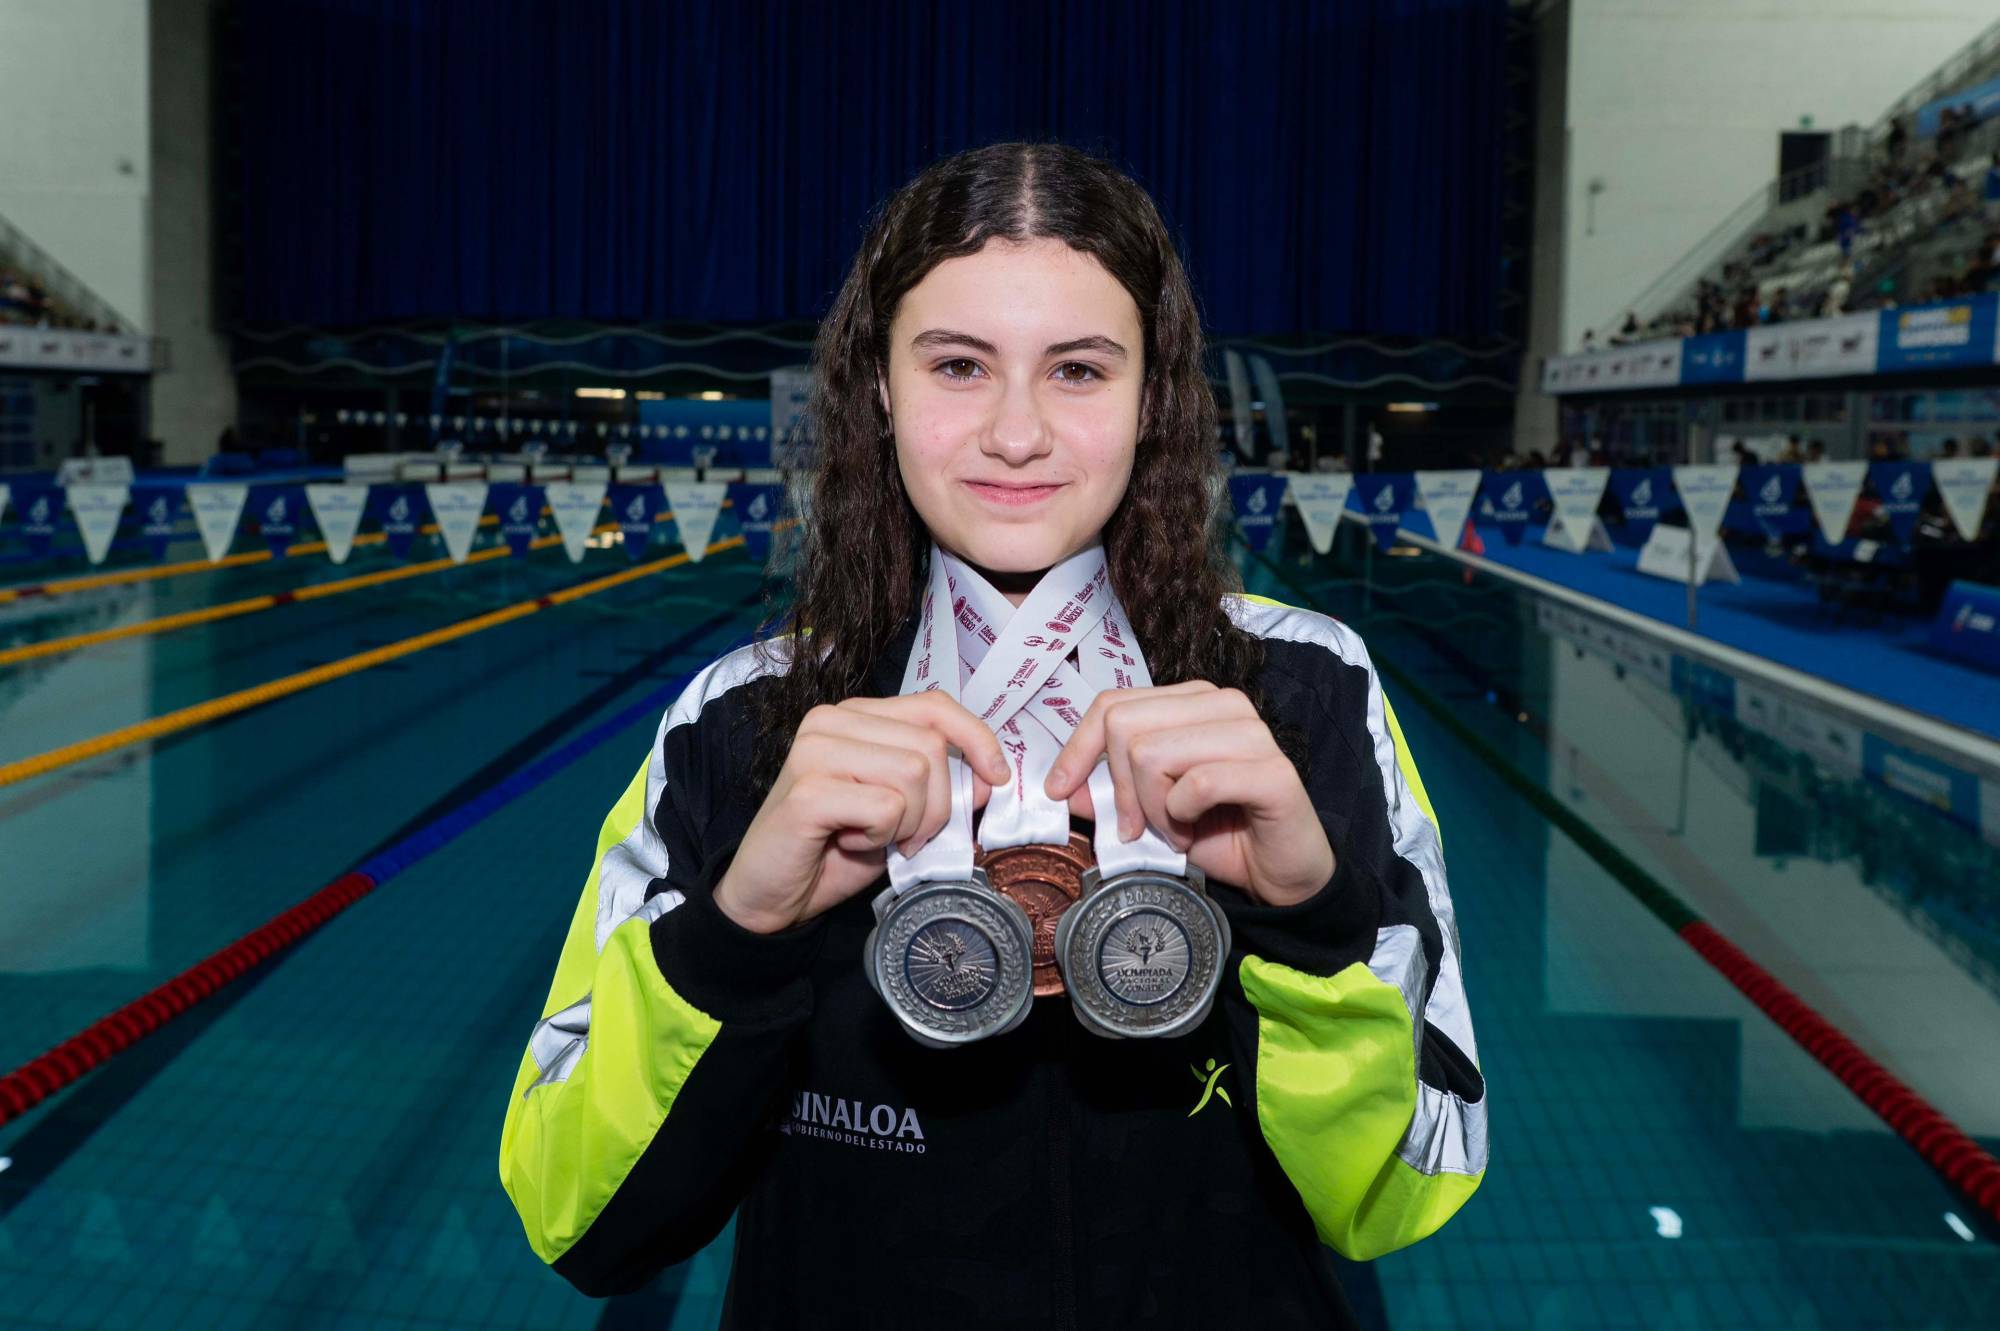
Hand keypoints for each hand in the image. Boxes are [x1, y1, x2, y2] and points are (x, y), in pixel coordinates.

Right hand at [714, 694, 1011, 934]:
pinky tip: (851, 843)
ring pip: (914, 774)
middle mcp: (830, 721)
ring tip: (873, 837)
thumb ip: (938, 785)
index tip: (997, 777)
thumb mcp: (900, 812)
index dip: (977, 738)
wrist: (769, 894)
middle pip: (931, 746)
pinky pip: (886, 808)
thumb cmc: (833, 849)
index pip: (934, 705)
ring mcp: (814, 751)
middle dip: (937, 805)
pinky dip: (882, 837)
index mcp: (854, 716)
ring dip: (909, 823)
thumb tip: (990, 775)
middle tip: (905, 837)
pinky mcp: (808, 791)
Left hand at [1042, 682, 1333, 906]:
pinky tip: (1196, 832)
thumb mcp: (1149, 812)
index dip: (1077, 747)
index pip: (1114, 703)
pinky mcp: (1273, 772)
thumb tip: (1060, 785)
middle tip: (1137, 826)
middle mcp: (1223, 704)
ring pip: (1152, 754)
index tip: (1059, 789)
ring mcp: (1252, 733)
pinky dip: (1182, 818)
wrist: (1279, 874)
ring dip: (1153, 808)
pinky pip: (1195, 785)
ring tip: (1176, 831)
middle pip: (1125, 726)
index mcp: (1193, 700)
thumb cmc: (1218, 834)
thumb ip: (1106, 792)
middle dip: (1119, 787)